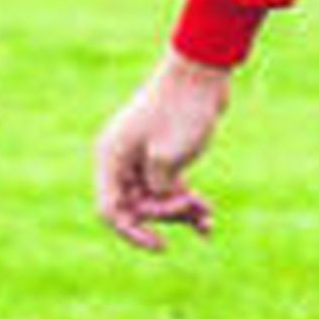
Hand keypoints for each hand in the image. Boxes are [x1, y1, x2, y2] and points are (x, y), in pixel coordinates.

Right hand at [94, 52, 230, 250]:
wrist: (202, 73)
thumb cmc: (183, 110)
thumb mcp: (169, 158)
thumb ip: (159, 189)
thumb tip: (158, 206)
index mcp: (112, 157)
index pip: (111, 210)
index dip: (133, 233)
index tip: (161, 245)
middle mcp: (122, 160)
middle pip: (135, 207)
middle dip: (165, 215)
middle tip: (194, 204)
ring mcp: (143, 158)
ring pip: (156, 200)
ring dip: (181, 213)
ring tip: (208, 217)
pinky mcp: (164, 156)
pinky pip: (170, 189)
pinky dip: (187, 203)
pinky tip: (208, 221)